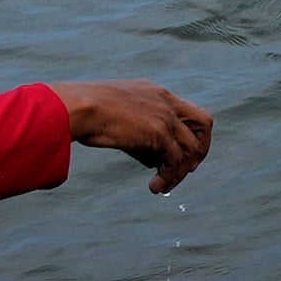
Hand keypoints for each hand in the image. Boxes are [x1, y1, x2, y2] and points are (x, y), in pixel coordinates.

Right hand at [57, 80, 214, 189]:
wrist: (76, 107)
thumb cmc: (85, 113)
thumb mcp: (117, 119)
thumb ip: (139, 137)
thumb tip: (152, 161)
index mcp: (155, 93)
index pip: (186, 111)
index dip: (188, 134)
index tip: (180, 154)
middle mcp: (165, 101)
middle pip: (204, 122)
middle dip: (200, 149)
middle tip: (187, 170)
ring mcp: (164, 116)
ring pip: (190, 148)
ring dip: (179, 173)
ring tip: (162, 187)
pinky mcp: (159, 132)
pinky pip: (175, 160)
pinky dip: (168, 178)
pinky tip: (154, 188)